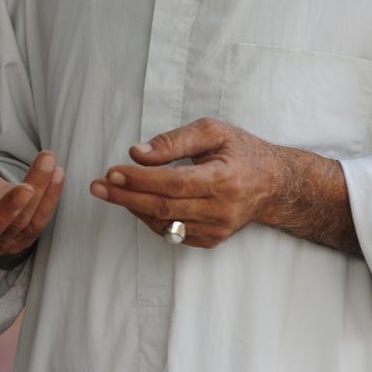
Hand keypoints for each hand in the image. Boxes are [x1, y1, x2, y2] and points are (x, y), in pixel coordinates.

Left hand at [89, 118, 359, 254]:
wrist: (274, 184)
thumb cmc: (241, 152)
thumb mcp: (212, 131)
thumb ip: (173, 141)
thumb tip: (136, 153)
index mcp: (224, 180)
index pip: (172, 183)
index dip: (138, 179)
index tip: (111, 171)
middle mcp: (221, 209)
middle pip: (162, 207)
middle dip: (124, 196)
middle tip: (97, 186)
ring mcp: (217, 230)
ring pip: (163, 224)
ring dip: (133, 207)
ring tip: (113, 190)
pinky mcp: (211, 240)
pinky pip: (172, 233)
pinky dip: (151, 218)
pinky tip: (138, 202)